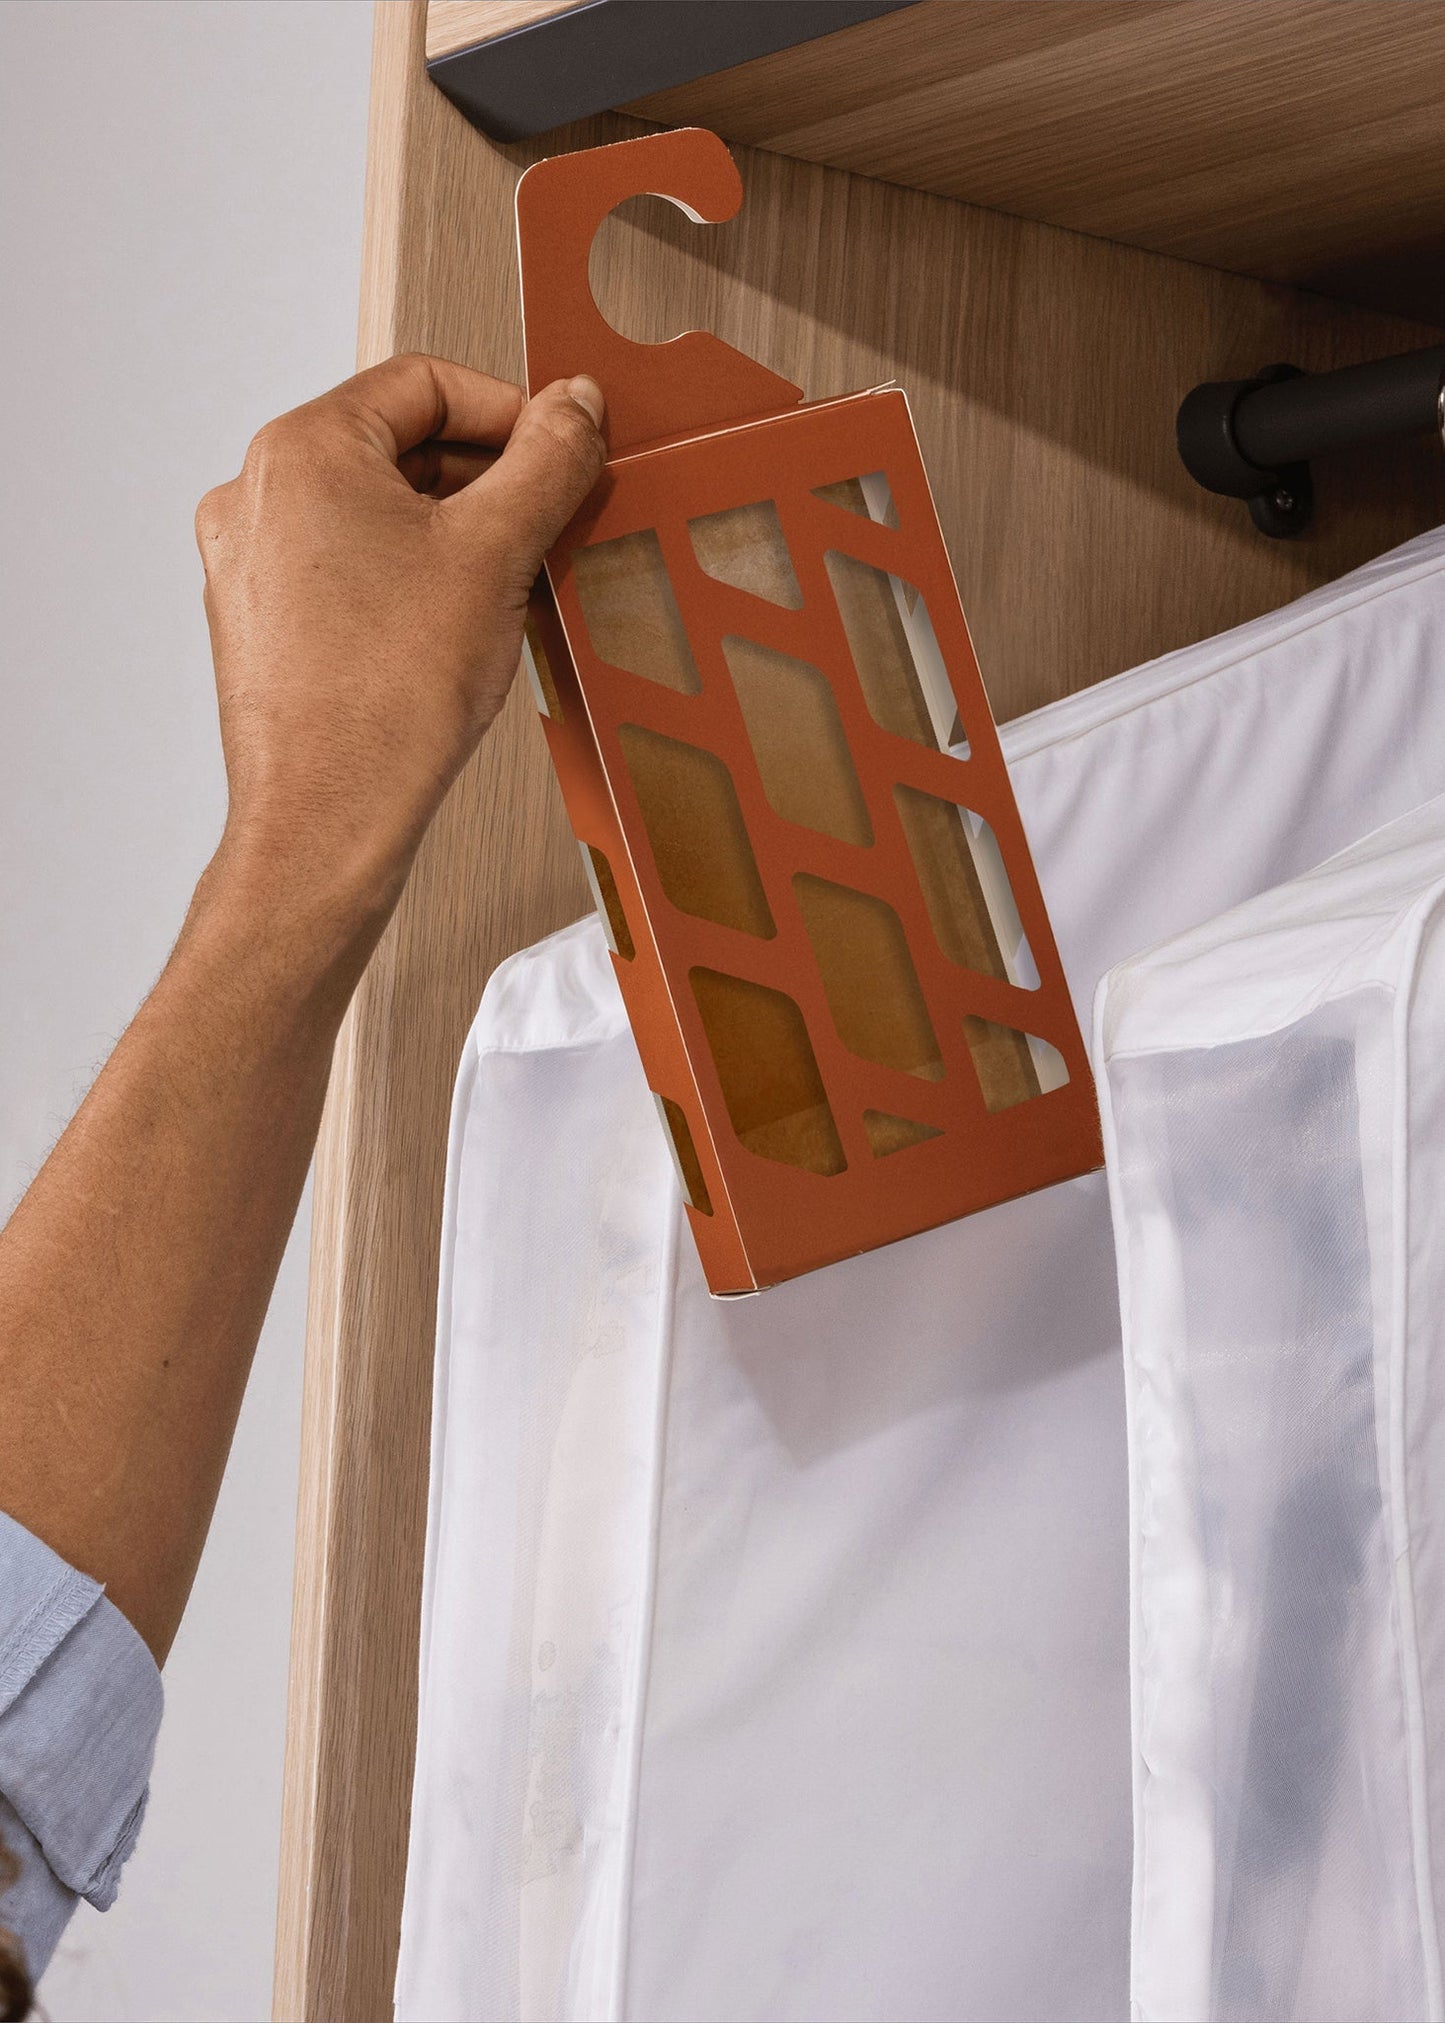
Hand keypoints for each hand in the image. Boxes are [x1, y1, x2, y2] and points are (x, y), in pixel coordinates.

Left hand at [194, 352, 605, 940]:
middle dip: (486, 478)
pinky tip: (459, 626)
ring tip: (512, 582)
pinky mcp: (262, 624)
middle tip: (552, 520)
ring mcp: (251, 562)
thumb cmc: (390, 696)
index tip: (565, 450)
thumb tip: (575, 405)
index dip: (511, 410)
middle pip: (397, 445)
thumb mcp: (496, 553)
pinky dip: (411, 578)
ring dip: (453, 531)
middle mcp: (258, 494)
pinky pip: (349, 569)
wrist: (329, 819)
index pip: (424, 384)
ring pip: (375, 512)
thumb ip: (546, 462)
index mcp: (302, 450)